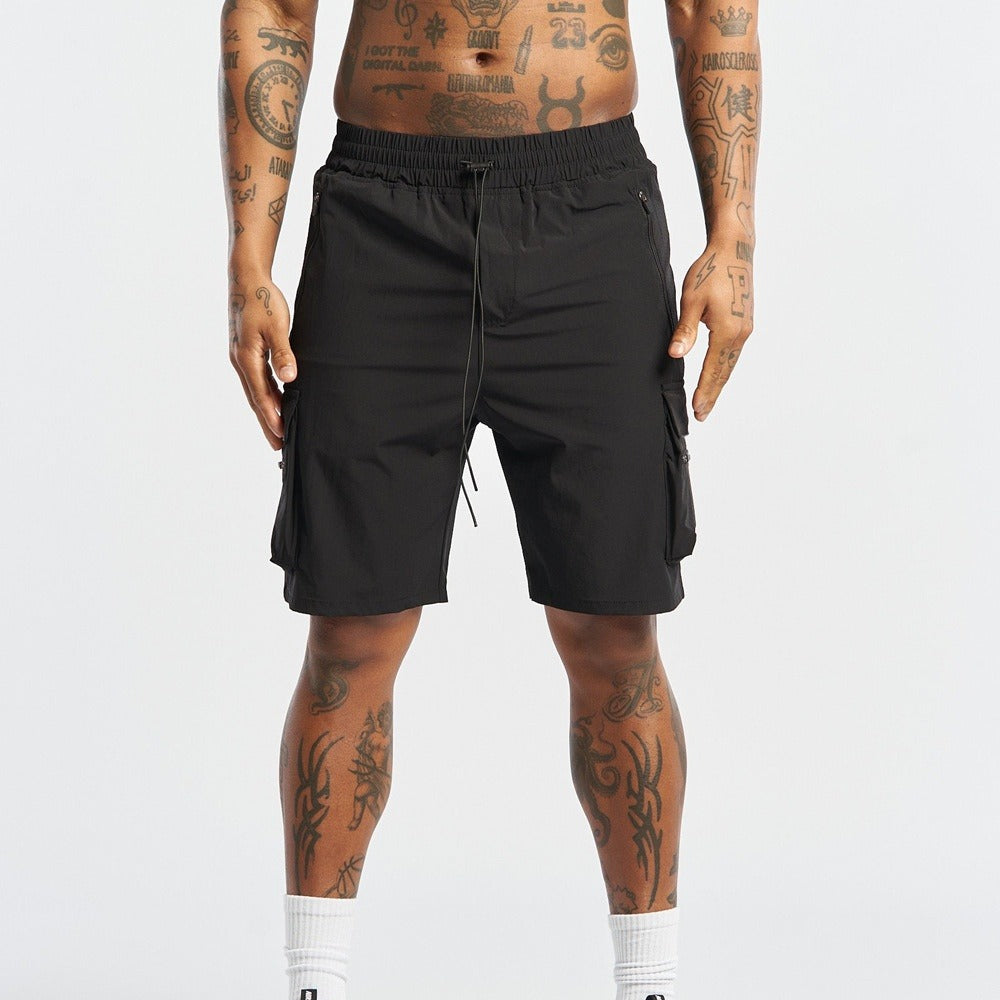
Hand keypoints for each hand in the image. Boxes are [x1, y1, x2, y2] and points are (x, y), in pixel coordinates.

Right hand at [228, 275, 296, 448]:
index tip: (281, 436)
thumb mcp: (276, 326)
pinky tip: (276, 401)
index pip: (261, 396)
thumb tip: (289, 379)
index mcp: (246, 358)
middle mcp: (241, 361)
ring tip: (277, 429)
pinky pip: (257, 379)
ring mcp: (242, 357)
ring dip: (267, 410)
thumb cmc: (263, 299)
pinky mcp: (247, 351)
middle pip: (255, 399)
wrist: (246, 278)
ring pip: (256, 391)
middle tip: (278, 446)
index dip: (271, 417)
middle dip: (267, 423)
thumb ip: (283, 353)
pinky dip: (266, 394)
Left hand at [668, 241, 753, 420]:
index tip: (697, 410)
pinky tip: (718, 376)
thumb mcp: (691, 300)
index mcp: (727, 332)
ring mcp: (745, 329)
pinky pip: (734, 354)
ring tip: (708, 401)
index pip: (712, 370)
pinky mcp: (745, 323)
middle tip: (701, 415)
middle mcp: (741, 334)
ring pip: (730, 365)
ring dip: (719, 384)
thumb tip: (676, 354)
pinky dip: (725, 369)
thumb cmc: (710, 271)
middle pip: (724, 373)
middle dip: (712, 394)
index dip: (704, 391)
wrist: (734, 250)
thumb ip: (685, 329)